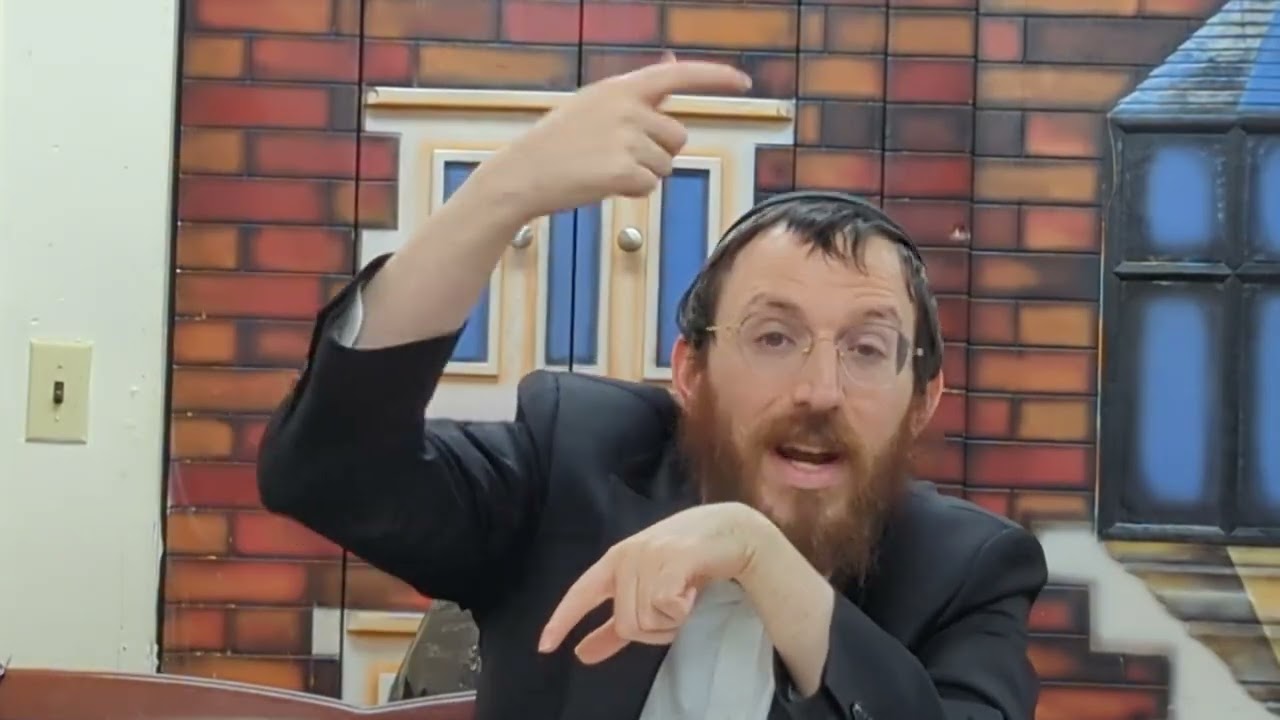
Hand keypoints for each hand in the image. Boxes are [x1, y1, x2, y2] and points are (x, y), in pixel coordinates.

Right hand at [478, 53, 751, 219]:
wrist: (524, 173)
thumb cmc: (558, 142)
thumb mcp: (596, 104)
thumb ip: (638, 92)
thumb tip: (671, 66)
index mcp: (621, 88)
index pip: (679, 76)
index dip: (716, 78)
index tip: (743, 81)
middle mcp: (627, 109)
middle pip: (678, 136)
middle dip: (659, 151)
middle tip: (618, 156)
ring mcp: (626, 140)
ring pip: (666, 164)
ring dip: (644, 173)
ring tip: (605, 168)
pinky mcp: (623, 171)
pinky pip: (651, 185)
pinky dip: (633, 191)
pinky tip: (603, 183)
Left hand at [537, 502, 766, 663]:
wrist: (732, 531)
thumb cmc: (690, 561)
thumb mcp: (648, 589)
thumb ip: (616, 625)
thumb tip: (581, 655)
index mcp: (615, 560)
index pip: (581, 593)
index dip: (562, 621)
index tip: (545, 646)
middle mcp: (627, 556)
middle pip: (627, 625)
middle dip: (655, 631)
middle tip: (676, 608)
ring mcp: (649, 556)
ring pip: (647, 621)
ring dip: (672, 621)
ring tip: (685, 596)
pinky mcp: (673, 560)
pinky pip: (666, 610)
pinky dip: (684, 611)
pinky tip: (693, 592)